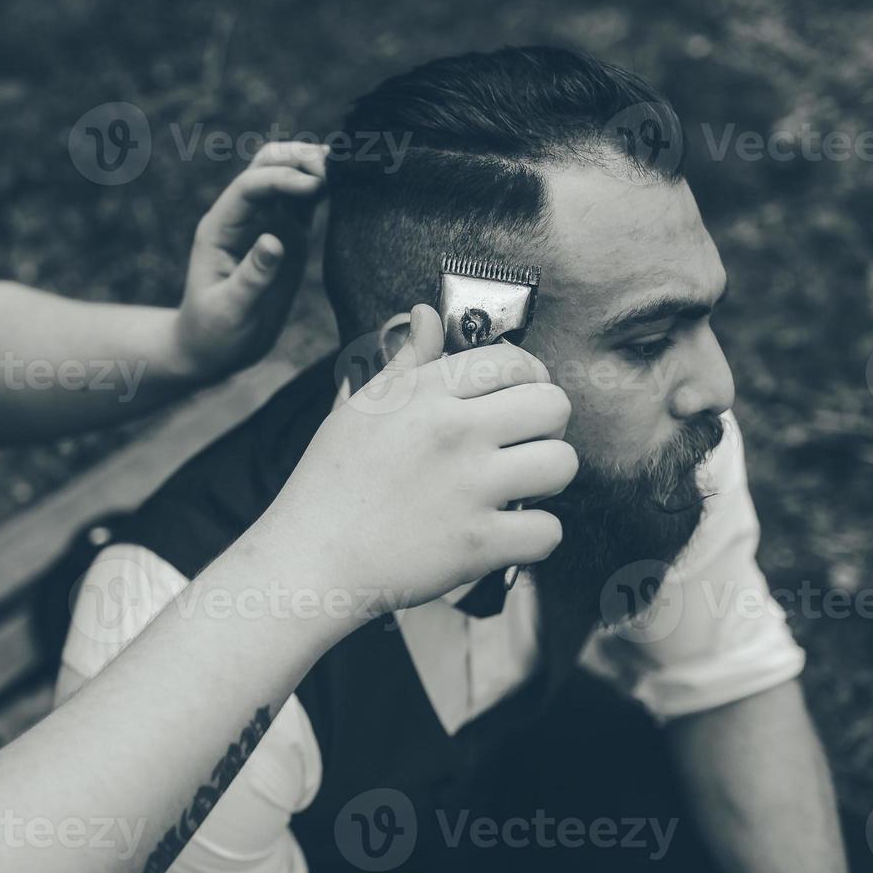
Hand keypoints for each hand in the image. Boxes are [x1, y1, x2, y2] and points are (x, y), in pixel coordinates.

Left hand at [171, 142, 327, 379]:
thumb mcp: (229, 311)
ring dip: (316, 168)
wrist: (213, 350)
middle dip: (300, 159)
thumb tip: (274, 241)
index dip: (283, 178)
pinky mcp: (289, 237)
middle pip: (268, 164)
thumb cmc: (213, 333)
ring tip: (351, 174)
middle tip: (337, 171)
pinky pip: (307, 202)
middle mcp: (243, 217)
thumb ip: (252, 277)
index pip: (251, 186)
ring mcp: (267, 223)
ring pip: (290, 175)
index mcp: (221, 228)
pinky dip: (327, 190)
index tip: (316, 186)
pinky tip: (350, 191)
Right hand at [251, 305, 577, 617]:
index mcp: (424, 394)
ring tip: (517, 487)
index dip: (529, 377)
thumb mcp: (359, 407)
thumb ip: (406, 362)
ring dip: (546, 479)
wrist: (310, 558)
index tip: (519, 396)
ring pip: (562, 464)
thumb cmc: (330, 482)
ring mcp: (469, 488)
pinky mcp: (478, 543)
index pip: (513, 361)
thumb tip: (427, 315)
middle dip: (546, 425)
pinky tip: (506, 532)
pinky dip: (534, 536)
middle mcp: (453, 432)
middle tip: (521, 444)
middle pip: (553, 406)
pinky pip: (549, 530)